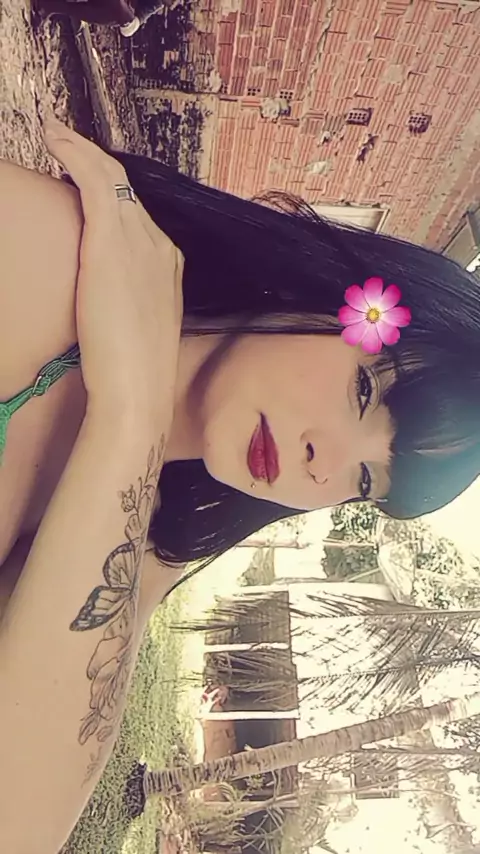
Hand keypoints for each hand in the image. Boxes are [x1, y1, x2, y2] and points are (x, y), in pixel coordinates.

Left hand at [42, 117, 183, 422]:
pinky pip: (94, 182)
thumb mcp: (138, 327)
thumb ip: (129, 300)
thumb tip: (108, 296)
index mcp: (169, 264)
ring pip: (110, 178)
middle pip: (125, 192)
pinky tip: (54, 140)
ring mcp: (139, 241)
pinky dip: (74, 155)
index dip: (111, 191)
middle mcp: (160, 245)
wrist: (137, 389)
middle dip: (95, 164)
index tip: (87, 178)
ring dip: (81, 151)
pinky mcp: (111, 243)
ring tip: (55, 134)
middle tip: (65, 143)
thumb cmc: (134, 371)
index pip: (137, 215)